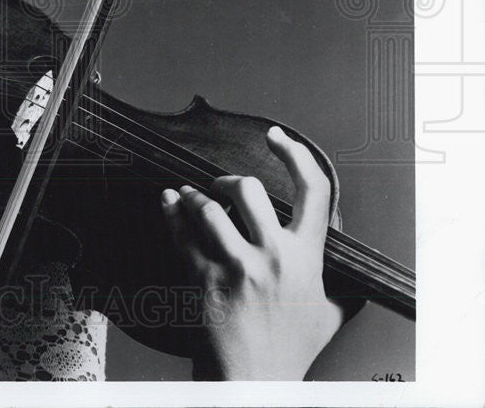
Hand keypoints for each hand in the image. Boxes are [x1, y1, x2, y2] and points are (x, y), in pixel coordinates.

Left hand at [161, 126, 345, 380]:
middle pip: (248, 189)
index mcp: (307, 258)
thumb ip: (339, 286)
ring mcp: (237, 267)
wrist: (256, 381)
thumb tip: (350, 273)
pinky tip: (168, 202)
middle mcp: (273, 257)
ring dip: (194, 195)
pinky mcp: (204, 279)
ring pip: (208, 207)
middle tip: (219, 184)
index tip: (277, 137)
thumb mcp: (330, 315)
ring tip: (188, 195)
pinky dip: (171, 212)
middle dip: (229, 179)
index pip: (313, 191)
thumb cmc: (291, 350)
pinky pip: (182, 234)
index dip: (296, 155)